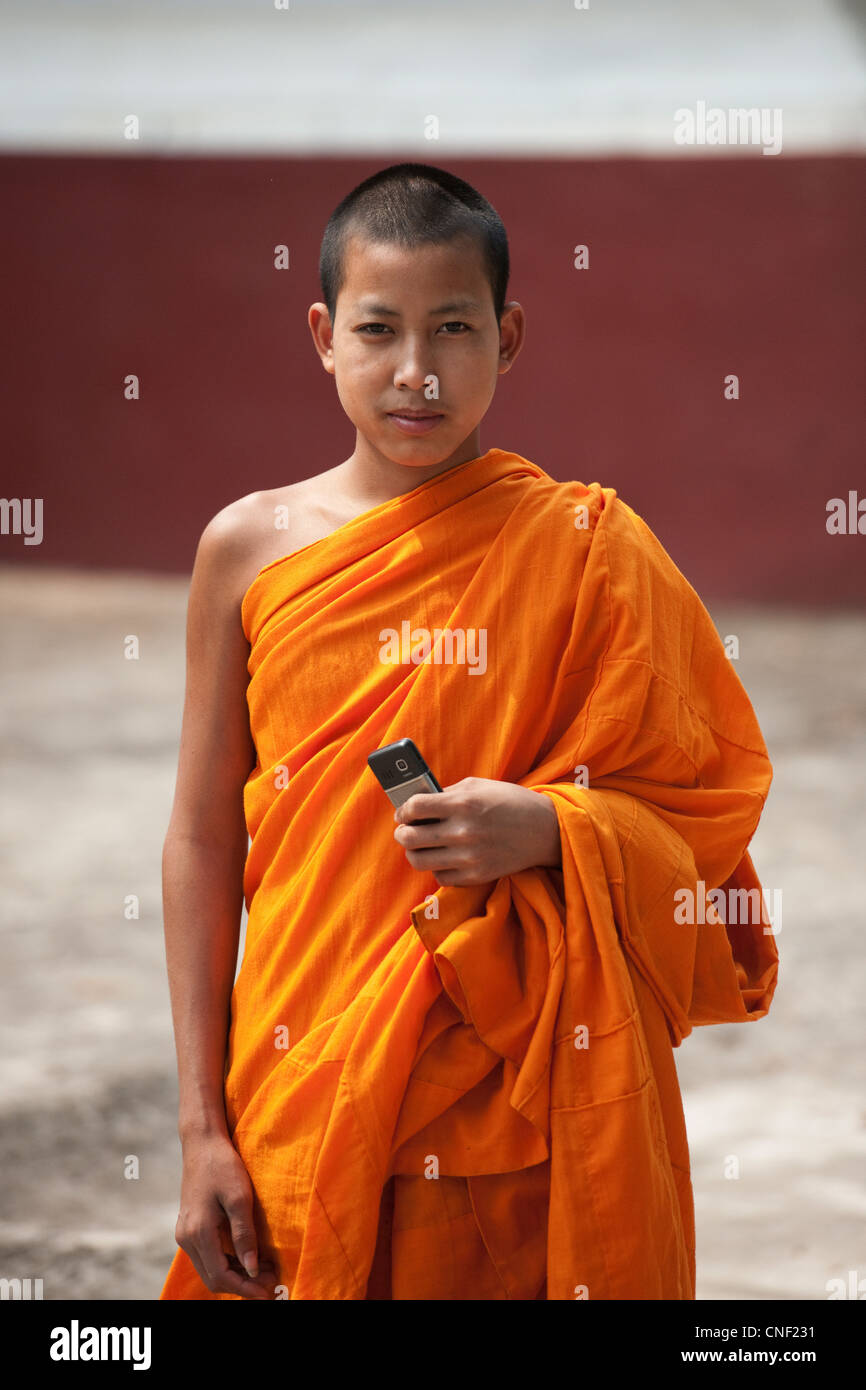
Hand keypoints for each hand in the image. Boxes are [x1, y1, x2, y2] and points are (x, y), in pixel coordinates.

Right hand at [175, 1132, 277, 1299]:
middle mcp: (187, 1238)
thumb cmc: (223, 1166)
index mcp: (198, 1233)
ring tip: (266, 1269)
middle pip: (214, 1278)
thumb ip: (244, 1236)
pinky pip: (208, 1256)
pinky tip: (249, 1255)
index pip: (221, 1276)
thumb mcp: (240, 1198)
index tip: (269, 1292)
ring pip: (210, 1269)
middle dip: (243, 1285)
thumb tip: (253, 1269)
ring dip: (237, 1275)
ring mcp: (185, 1233)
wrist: (202, 1143)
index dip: (246, 1289)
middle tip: (272, 1281)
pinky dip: (228, 1262)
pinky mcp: (189, 1227)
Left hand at [393, 776, 560, 886]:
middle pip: (410, 838)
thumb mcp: (478, 786)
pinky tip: (443, 857)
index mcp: (463, 803)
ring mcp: (469, 856)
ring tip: (420, 845)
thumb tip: (417, 803)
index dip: (403, 810)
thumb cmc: (510, 802)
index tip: (403, 812)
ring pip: (420, 861)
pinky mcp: (477, 875)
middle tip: (405, 830)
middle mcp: (463, 831)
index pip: (414, 807)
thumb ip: (446, 793)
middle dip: (402, 833)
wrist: (545, 829)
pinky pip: (440, 877)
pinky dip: (437, 867)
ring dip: (414, 852)